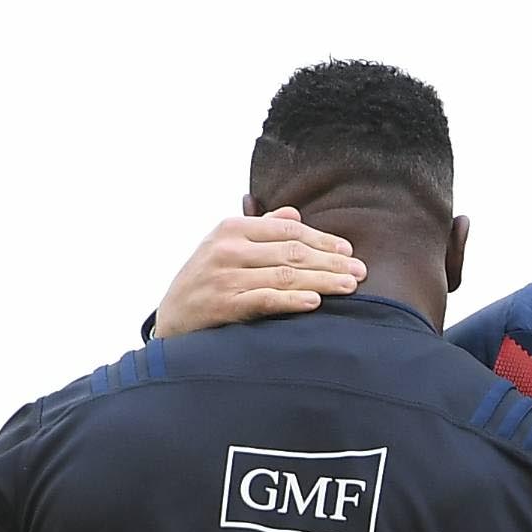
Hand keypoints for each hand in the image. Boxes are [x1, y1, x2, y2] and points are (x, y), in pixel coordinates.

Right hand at [149, 210, 360, 336]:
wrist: (172, 317)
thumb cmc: (205, 279)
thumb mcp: (225, 245)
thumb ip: (261, 228)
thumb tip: (294, 214)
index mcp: (232, 228)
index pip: (288, 231)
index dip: (322, 240)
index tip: (348, 251)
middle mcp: (228, 249)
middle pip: (292, 252)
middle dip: (331, 261)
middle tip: (360, 271)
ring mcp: (226, 277)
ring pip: (285, 276)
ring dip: (322, 280)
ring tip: (350, 286)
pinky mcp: (225, 305)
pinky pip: (266, 300)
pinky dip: (292, 300)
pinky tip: (316, 302)